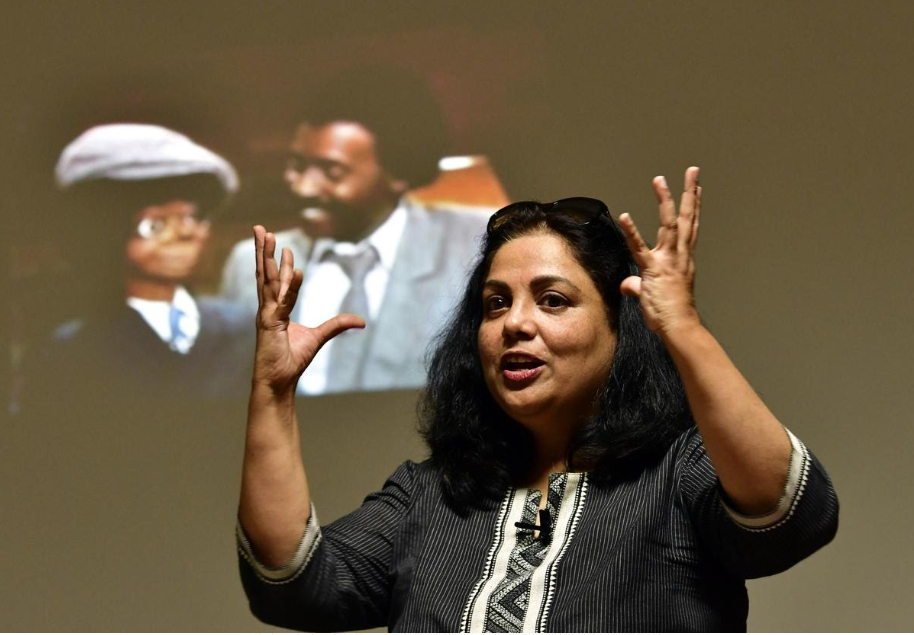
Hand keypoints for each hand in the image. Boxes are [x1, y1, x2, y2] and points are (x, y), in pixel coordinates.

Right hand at [251, 225, 364, 392]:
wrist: (278, 382)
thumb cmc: (290, 361)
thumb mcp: (319, 338)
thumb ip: (337, 325)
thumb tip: (361, 321)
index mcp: (275, 309)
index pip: (277, 280)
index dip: (281, 262)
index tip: (285, 245)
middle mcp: (268, 308)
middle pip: (265, 273)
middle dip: (265, 250)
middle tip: (261, 227)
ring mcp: (267, 314)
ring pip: (267, 279)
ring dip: (267, 256)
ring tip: (267, 235)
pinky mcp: (270, 323)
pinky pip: (283, 300)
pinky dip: (291, 285)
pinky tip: (298, 269)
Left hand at [618, 167, 701, 334]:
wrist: (678, 327)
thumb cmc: (670, 315)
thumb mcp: (653, 295)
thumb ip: (638, 285)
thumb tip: (628, 285)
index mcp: (682, 259)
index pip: (690, 227)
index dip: (694, 207)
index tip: (697, 189)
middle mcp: (679, 255)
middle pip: (686, 218)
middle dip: (689, 192)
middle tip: (692, 171)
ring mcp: (668, 260)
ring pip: (669, 224)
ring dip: (664, 200)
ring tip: (660, 180)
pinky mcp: (654, 269)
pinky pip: (640, 247)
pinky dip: (631, 232)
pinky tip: (624, 216)